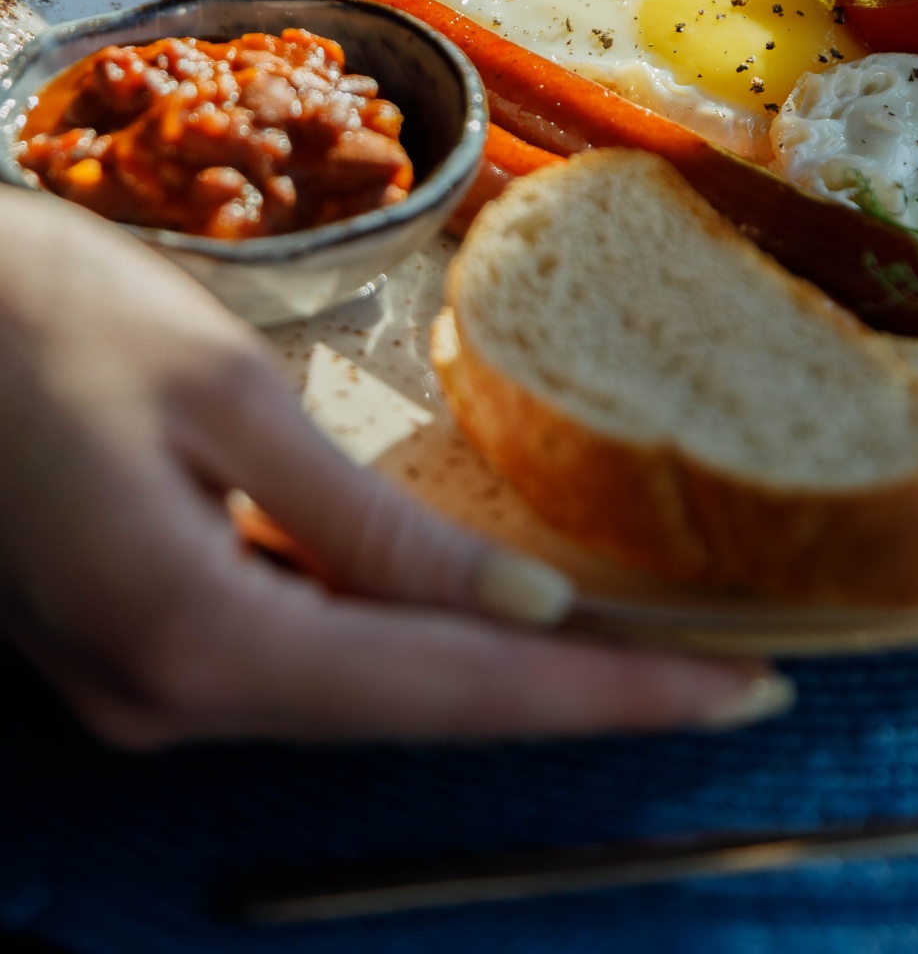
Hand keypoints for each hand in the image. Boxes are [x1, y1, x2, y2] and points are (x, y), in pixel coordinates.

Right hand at [0, 189, 783, 745]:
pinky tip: (493, 619)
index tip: (742, 687)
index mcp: (196, 636)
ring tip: (648, 653)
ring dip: (508, 674)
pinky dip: (416, 641)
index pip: (454, 687)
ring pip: (370, 691)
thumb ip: (366, 524)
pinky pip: (309, 657)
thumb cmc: (43, 317)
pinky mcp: (141, 642)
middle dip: (583, 694)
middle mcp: (172, 695)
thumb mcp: (223, 398)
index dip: (610, 694)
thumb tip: (517, 604)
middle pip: (421, 707)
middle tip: (727, 669)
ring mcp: (147, 683)